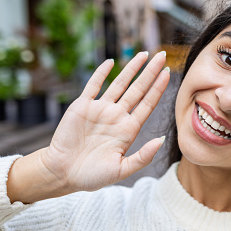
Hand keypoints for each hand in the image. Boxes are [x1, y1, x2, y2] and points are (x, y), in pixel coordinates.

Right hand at [40, 51, 169, 192]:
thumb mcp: (122, 170)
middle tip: (162, 55)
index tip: (168, 73)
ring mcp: (100, 110)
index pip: (148, 104)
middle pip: (138, 89)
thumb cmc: (92, 176)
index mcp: (128, 130)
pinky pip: (93, 86)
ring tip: (144, 54)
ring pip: (119, 84)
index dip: (158, 88)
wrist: (62, 173)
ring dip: (131, 69)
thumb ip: (143, 157)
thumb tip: (162, 140)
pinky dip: (101, 73)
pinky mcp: (82, 107)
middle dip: (150, 72)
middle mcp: (117, 116)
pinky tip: (111, 62)